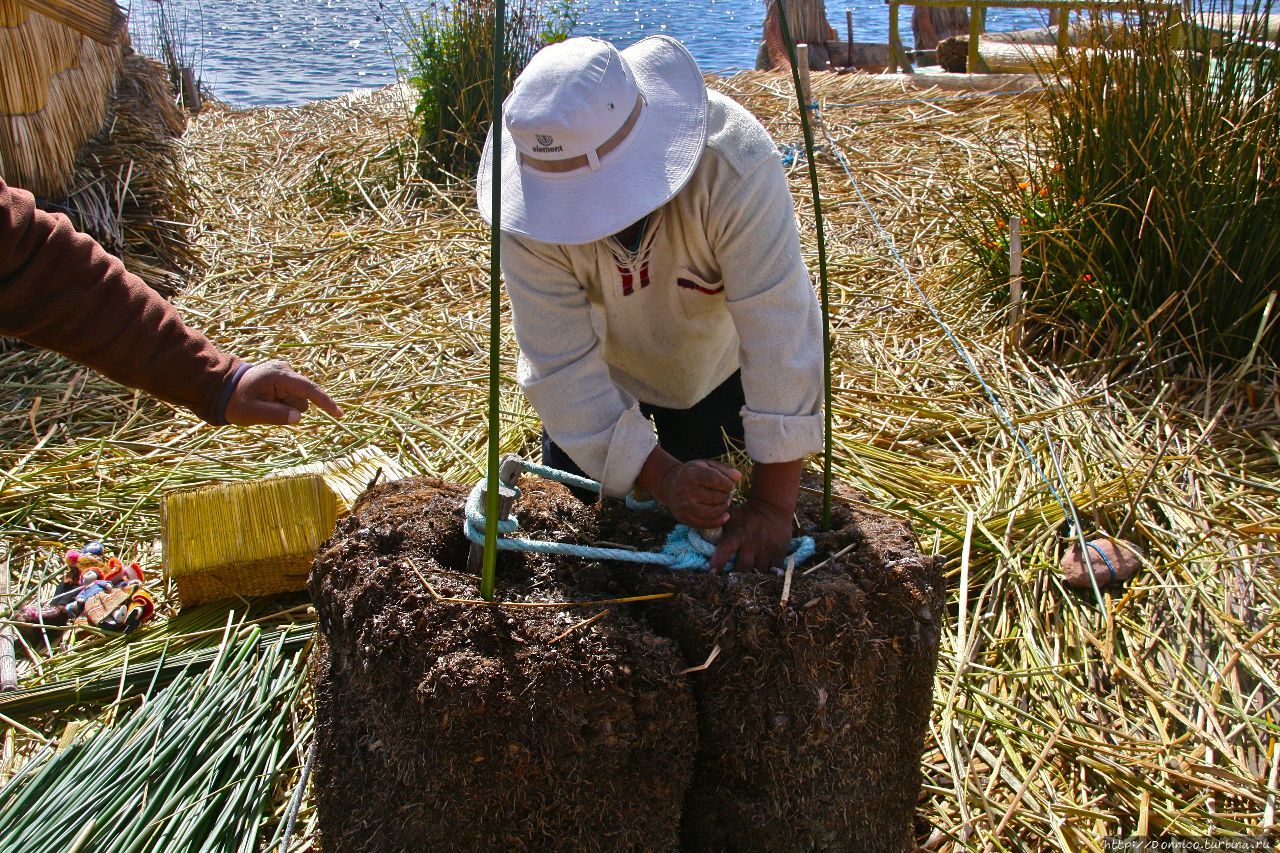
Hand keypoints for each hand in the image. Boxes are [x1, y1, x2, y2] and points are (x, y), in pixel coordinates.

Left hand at [223, 360, 342, 425]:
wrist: (220, 387)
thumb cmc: (234, 401)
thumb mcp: (252, 412)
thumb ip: (276, 415)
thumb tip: (299, 417)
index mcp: (279, 375)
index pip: (309, 390)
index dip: (325, 402)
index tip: (340, 414)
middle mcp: (285, 370)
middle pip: (303, 398)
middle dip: (290, 408)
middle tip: (265, 408)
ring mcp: (284, 373)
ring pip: (298, 399)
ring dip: (285, 406)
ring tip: (263, 404)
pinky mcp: (282, 378)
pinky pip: (291, 396)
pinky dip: (282, 403)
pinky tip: (266, 401)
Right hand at [654, 459, 741, 528]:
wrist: (669, 485)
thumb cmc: (692, 473)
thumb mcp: (705, 464)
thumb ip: (723, 469)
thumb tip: (738, 477)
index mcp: (692, 474)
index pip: (715, 480)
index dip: (727, 484)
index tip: (730, 485)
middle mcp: (686, 491)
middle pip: (715, 497)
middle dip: (726, 496)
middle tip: (727, 494)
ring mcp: (684, 506)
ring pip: (712, 512)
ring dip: (723, 508)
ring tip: (725, 503)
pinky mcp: (684, 518)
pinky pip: (705, 524)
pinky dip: (719, 521)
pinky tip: (725, 515)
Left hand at [708, 497, 793, 572]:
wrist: (772, 505)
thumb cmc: (747, 513)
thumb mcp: (730, 517)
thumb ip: (719, 529)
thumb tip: (704, 539)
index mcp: (736, 535)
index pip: (725, 550)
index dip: (718, 563)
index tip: (712, 573)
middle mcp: (751, 543)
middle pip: (743, 568)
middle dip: (737, 577)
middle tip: (733, 582)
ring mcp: (766, 548)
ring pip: (759, 571)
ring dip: (753, 576)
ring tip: (749, 580)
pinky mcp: (779, 551)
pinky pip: (775, 569)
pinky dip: (770, 574)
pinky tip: (766, 576)